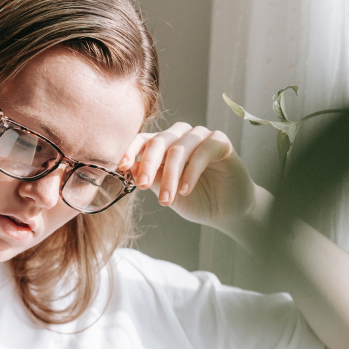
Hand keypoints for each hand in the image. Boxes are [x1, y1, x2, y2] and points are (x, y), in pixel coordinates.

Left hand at [118, 122, 257, 232]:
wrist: (226, 212)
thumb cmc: (195, 200)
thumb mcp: (165, 191)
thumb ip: (149, 178)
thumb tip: (126, 168)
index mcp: (165, 144)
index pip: (144, 140)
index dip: (131, 150)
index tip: (121, 167)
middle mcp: (182, 135)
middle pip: (160, 141)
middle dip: (148, 164)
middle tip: (141, 185)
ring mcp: (202, 136)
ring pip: (179, 149)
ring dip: (170, 176)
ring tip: (165, 200)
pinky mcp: (221, 142)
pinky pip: (203, 151)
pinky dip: (191, 172)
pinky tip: (185, 191)